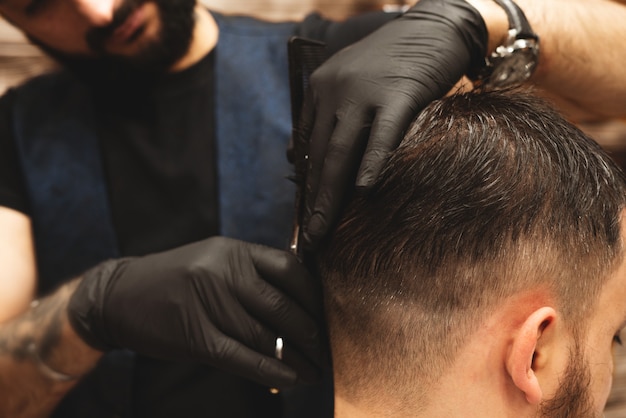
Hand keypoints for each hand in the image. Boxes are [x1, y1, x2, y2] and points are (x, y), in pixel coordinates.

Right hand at [67, 237, 323, 387]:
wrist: (117, 295)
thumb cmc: (174, 279)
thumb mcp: (213, 261)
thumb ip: (252, 275)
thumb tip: (298, 303)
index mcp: (232, 250)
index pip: (289, 268)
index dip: (312, 295)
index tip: (324, 313)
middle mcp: (222, 272)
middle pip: (281, 305)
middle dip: (309, 331)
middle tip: (324, 349)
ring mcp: (207, 303)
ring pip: (264, 335)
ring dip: (295, 357)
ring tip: (314, 370)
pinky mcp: (194, 336)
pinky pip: (241, 357)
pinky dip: (270, 370)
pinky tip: (292, 378)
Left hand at [300, 0, 487, 248]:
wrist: (434, 28)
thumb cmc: (393, 64)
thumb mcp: (349, 84)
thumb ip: (322, 117)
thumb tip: (293, 157)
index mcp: (320, 88)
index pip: (306, 144)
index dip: (305, 183)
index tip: (305, 215)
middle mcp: (335, 89)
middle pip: (319, 154)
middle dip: (313, 199)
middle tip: (310, 235)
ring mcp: (365, 91)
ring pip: (341, 151)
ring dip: (330, 195)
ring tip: (324, 229)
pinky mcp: (399, 93)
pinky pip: (382, 136)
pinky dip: (372, 164)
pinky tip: (364, 191)